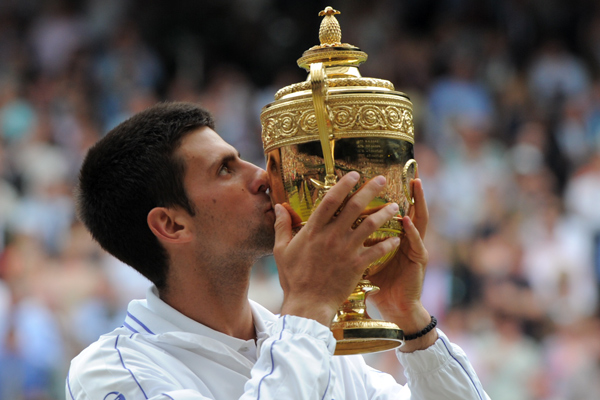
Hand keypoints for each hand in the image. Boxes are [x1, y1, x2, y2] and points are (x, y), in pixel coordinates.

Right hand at [273, 172, 399, 326]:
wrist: (308, 305)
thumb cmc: (293, 279)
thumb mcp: (281, 251)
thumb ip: (282, 226)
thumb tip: (278, 206)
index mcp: (313, 230)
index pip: (331, 200)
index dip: (344, 184)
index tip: (354, 174)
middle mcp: (332, 236)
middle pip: (355, 206)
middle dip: (370, 190)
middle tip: (381, 179)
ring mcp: (346, 250)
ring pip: (370, 225)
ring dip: (384, 213)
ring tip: (394, 206)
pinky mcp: (357, 266)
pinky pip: (377, 251)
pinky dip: (388, 243)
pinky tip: (396, 238)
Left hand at [368, 178, 436, 350]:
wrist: (395, 308)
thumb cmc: (379, 285)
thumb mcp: (367, 261)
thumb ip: (357, 243)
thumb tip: (334, 229)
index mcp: (392, 237)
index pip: (393, 209)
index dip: (392, 193)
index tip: (391, 176)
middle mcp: (406, 239)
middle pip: (410, 209)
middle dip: (412, 191)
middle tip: (410, 171)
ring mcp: (413, 249)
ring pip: (418, 221)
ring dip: (417, 203)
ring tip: (416, 185)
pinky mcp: (417, 261)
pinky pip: (415, 243)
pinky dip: (411, 231)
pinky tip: (407, 220)